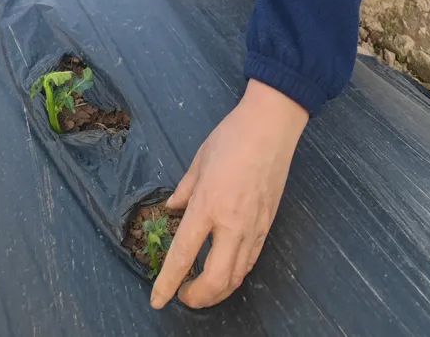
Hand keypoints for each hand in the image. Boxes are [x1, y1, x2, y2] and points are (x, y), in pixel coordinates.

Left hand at [150, 80, 308, 310]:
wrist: (271, 127)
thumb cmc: (231, 137)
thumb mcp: (198, 160)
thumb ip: (184, 190)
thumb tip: (173, 208)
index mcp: (208, 205)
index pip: (183, 255)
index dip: (168, 283)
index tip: (158, 301)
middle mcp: (231, 224)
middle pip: (215, 280)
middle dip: (197, 297)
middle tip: (182, 295)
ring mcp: (253, 227)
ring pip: (237, 276)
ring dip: (218, 291)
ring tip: (202, 289)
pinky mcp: (268, 224)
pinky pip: (251, 260)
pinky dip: (236, 274)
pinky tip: (226, 271)